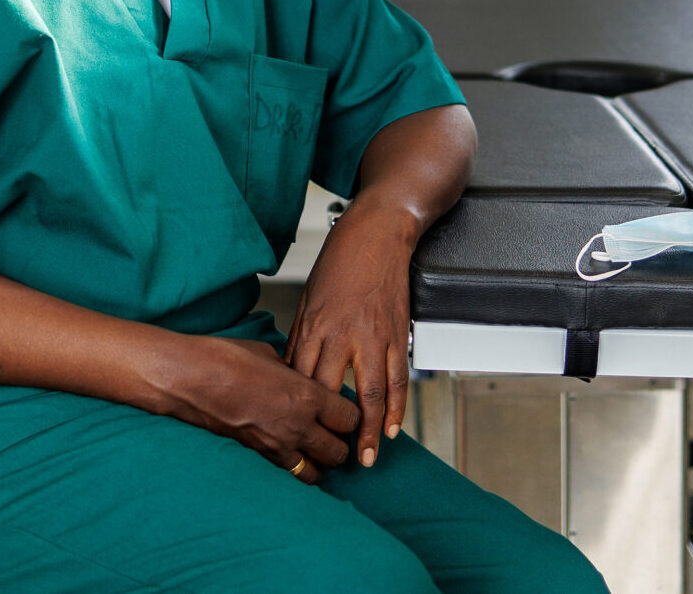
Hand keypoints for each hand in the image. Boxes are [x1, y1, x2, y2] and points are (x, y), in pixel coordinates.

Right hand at [167, 336, 358, 483]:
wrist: (192, 379)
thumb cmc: (227, 358)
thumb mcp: (270, 355)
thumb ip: (292, 371)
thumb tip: (299, 377)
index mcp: (307, 395)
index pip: (349, 418)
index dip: (351, 415)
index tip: (347, 410)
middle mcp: (299, 426)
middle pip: (339, 451)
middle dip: (342, 443)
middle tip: (336, 432)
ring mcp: (279, 445)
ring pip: (318, 470)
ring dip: (321, 461)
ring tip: (318, 449)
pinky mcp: (260, 455)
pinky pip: (291, 472)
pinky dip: (299, 468)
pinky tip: (295, 455)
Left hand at [284, 199, 416, 468]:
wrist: (377, 233)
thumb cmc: (340, 261)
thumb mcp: (310, 296)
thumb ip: (303, 335)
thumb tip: (294, 371)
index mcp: (316, 326)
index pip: (304, 379)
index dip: (301, 410)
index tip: (298, 431)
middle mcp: (343, 336)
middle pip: (334, 394)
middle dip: (331, 430)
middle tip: (332, 457)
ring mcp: (374, 338)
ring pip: (372, 396)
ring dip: (370, 432)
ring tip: (368, 458)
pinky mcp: (398, 334)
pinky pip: (398, 380)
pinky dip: (398, 408)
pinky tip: (394, 428)